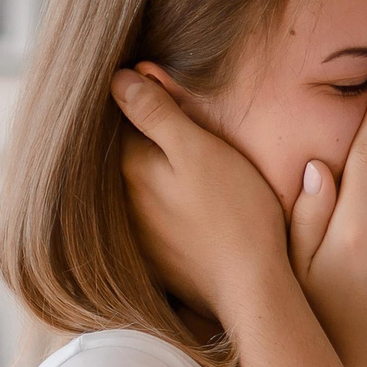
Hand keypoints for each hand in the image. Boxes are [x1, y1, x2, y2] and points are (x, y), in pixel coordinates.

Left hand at [112, 67, 290, 320]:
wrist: (250, 287)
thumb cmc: (235, 213)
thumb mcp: (200, 149)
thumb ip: (156, 113)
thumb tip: (117, 80)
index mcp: (130, 168)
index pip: (120, 120)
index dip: (140, 98)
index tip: (160, 87)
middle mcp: (121, 202)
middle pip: (124, 153)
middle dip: (142, 134)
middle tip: (174, 119)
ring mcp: (134, 233)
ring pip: (135, 186)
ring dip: (150, 170)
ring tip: (183, 161)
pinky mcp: (152, 257)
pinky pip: (146, 217)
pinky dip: (157, 203)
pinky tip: (185, 203)